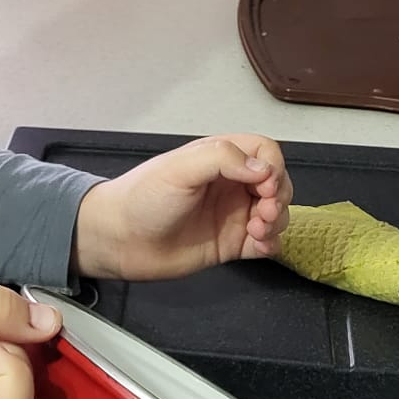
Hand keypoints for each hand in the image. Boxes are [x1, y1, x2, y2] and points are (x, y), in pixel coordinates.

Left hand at [72, 134, 290, 282]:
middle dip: (279, 197)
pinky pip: (266, 242)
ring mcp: (233, 214)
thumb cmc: (143, 198)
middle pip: (277, 183)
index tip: (265, 187)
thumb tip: (264, 169)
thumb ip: (223, 158)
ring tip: (257, 231)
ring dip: (277, 221)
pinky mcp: (232, 244)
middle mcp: (231, 184)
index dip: (273, 168)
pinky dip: (271, 243)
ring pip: (276, 213)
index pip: (265, 152)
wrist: (119, 240)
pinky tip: (259, 246)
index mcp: (220, 158)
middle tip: (264, 213)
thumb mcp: (180, 168)